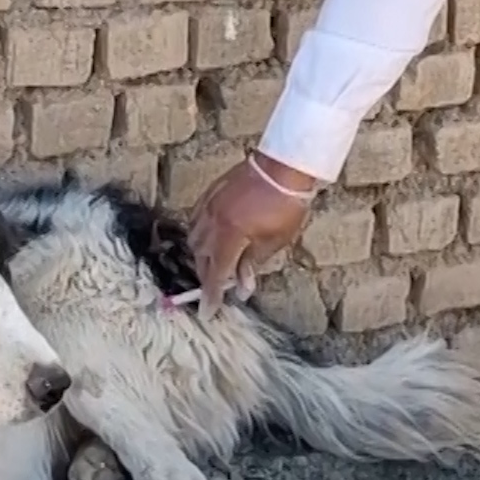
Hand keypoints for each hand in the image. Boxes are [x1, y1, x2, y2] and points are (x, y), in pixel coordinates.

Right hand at [185, 152, 316, 316]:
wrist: (282, 167)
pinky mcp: (211, 193)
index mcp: (229, 235)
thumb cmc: (285, 206)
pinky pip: (195, 219)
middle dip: (206, 276)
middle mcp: (212, 221)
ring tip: (213, 265)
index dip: (212, 295)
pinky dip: (199, 234)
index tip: (209, 312)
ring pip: (194, 238)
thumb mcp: (274, 241)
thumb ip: (252, 264)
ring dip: (200, 256)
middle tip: (215, 290)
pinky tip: (209, 238)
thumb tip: (241, 288)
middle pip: (201, 256)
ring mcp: (209, 205)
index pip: (216, 273)